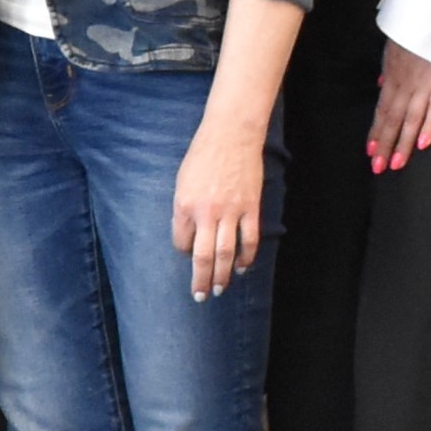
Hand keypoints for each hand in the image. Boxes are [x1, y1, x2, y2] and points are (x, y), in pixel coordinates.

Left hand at [170, 108, 270, 299]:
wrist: (231, 134)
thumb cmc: (202, 155)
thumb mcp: (182, 181)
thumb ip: (184, 209)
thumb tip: (189, 235)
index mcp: (184, 205)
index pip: (181, 242)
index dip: (183, 251)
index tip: (187, 254)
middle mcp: (206, 212)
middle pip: (203, 257)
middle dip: (201, 280)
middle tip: (200, 296)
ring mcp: (230, 211)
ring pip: (227, 253)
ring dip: (223, 275)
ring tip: (220, 289)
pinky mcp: (250, 207)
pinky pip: (249, 240)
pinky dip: (246, 257)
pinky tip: (242, 267)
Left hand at [366, 44, 430, 171]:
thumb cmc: (414, 25)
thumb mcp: (392, 44)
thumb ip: (388, 69)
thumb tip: (381, 86)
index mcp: (391, 74)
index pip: (381, 109)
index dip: (375, 131)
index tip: (369, 150)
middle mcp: (404, 83)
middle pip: (392, 119)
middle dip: (384, 144)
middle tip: (378, 167)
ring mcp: (424, 84)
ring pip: (410, 119)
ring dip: (402, 143)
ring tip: (396, 164)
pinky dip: (429, 126)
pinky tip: (422, 145)